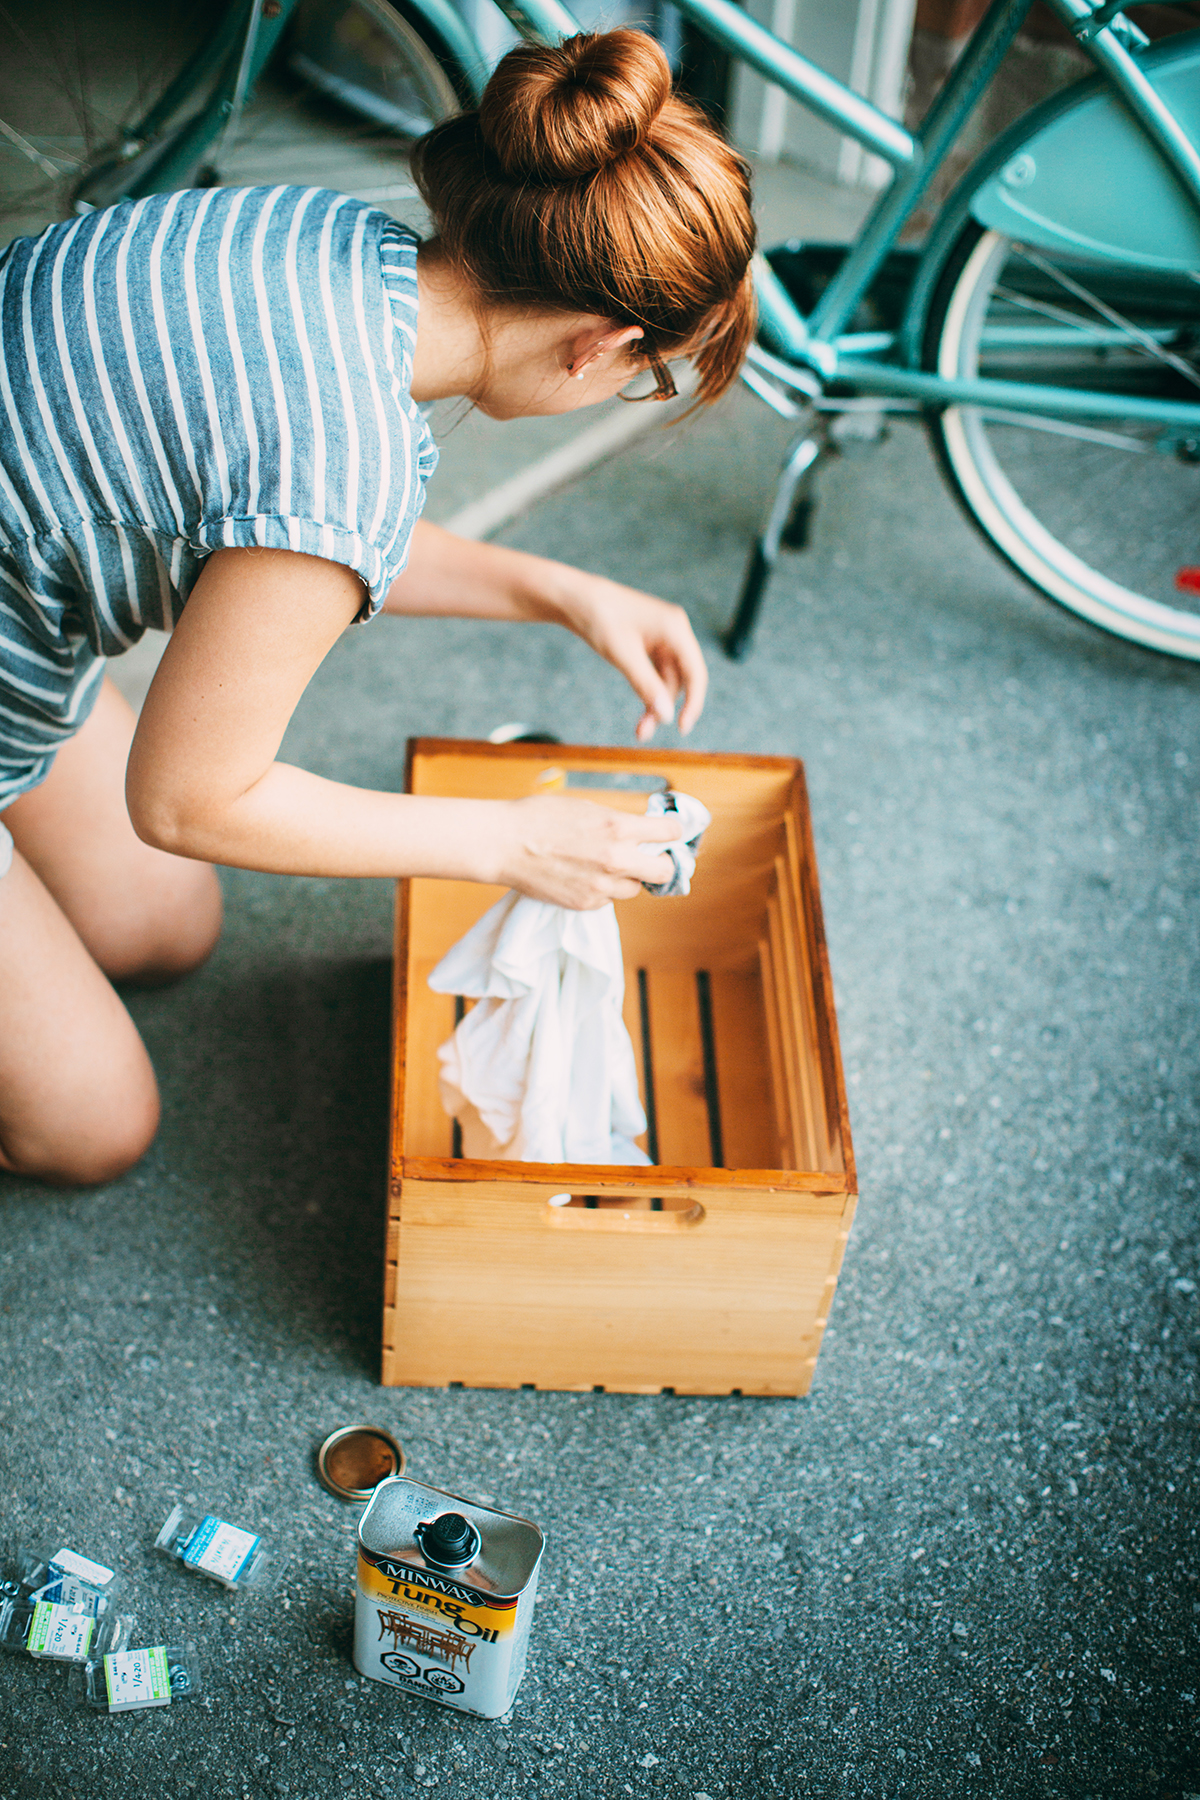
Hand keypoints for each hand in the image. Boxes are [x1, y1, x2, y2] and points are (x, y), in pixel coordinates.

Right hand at [496, 794, 684, 908]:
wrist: (505, 843)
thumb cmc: (539, 818)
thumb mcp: (587, 808)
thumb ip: (617, 823)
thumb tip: (639, 832)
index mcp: (618, 827)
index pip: (669, 833)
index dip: (672, 832)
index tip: (669, 833)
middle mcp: (616, 858)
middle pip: (664, 871)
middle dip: (661, 864)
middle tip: (651, 859)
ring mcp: (602, 885)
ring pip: (634, 889)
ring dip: (627, 878)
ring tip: (603, 865)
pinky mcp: (586, 904)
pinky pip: (608, 899)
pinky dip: (603, 889)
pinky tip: (582, 875)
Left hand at [552, 572, 707, 741]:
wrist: (575, 598)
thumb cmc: (599, 618)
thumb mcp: (622, 655)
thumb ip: (646, 685)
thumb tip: (666, 715)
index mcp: (675, 627)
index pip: (695, 672)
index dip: (693, 703)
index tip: (682, 728)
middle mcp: (674, 631)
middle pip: (680, 679)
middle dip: (664, 707)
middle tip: (644, 733)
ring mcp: (661, 637)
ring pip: (666, 680)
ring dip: (654, 703)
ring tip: (639, 729)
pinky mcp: (648, 642)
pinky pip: (654, 672)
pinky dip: (647, 690)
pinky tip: (640, 710)